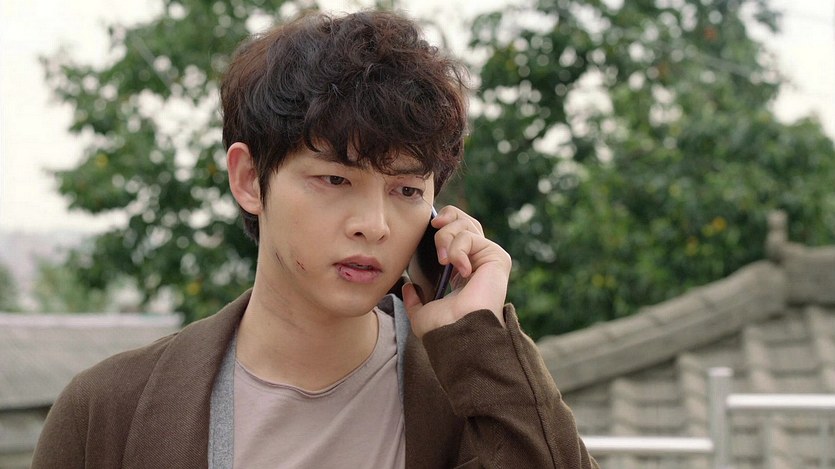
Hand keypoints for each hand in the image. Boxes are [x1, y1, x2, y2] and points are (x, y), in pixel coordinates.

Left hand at [402, 206, 511, 338]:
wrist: (457, 333)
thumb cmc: (443, 328)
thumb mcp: (421, 313)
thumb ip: (414, 300)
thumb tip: (408, 287)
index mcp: (462, 273)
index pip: (456, 234)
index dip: (443, 224)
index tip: (430, 226)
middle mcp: (477, 262)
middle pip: (465, 221)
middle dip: (447, 218)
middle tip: (434, 226)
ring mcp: (488, 259)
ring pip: (466, 225)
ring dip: (447, 236)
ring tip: (443, 260)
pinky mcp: (496, 257)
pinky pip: (471, 237)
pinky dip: (458, 249)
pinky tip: (459, 268)